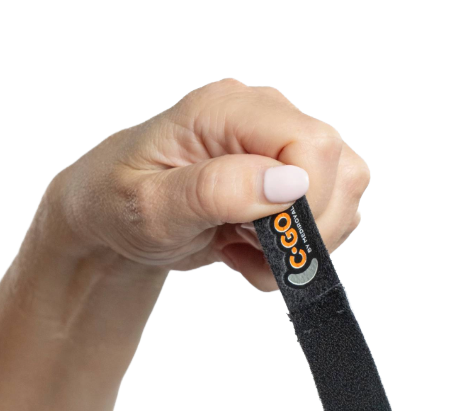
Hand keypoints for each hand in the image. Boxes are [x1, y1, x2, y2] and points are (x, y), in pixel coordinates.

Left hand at [44, 79, 369, 289]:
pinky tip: (250, 247)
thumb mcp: (149, 207)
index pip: (311, 143)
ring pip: (344, 200)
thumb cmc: (120, 205)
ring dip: (299, 245)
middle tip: (247, 249)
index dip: (308, 200)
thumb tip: (285, 182)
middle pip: (340, 171)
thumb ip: (215, 191)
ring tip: (242, 249)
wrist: (116, 219)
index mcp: (227, 109)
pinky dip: (295, 251)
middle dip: (304, 232)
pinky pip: (332, 221)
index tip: (268, 235)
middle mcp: (264, 117)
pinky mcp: (298, 180)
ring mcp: (285, 148)